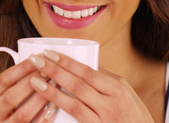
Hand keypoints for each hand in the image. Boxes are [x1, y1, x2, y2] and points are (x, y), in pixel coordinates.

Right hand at [0, 59, 53, 121]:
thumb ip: (10, 83)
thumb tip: (33, 64)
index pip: (4, 79)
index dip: (21, 68)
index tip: (36, 58)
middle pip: (12, 96)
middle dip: (31, 82)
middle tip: (47, 72)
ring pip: (22, 114)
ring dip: (39, 100)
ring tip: (52, 87)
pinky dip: (43, 119)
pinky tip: (52, 109)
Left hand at [28, 51, 154, 122]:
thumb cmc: (134, 116)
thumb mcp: (125, 92)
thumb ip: (104, 79)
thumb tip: (83, 64)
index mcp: (117, 89)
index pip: (87, 71)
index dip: (67, 62)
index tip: (49, 53)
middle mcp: (111, 104)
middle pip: (77, 84)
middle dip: (54, 71)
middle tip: (36, 60)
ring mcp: (103, 121)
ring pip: (73, 103)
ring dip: (51, 91)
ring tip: (35, 80)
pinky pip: (75, 120)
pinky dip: (59, 110)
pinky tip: (46, 104)